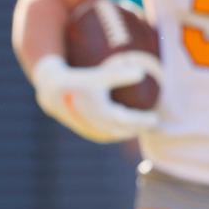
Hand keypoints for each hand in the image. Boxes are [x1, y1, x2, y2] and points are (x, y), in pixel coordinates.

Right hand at [32, 53, 159, 142]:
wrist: (53, 92)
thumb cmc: (78, 81)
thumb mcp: (99, 76)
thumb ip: (119, 74)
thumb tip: (142, 73)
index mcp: (103, 114)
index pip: (129, 121)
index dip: (143, 121)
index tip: (155, 117)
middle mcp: (97, 125)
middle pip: (124, 131)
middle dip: (138, 128)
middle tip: (152, 122)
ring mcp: (91, 130)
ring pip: (115, 135)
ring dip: (128, 132)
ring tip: (139, 126)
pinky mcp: (86, 131)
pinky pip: (106, 135)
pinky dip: (117, 133)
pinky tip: (123, 127)